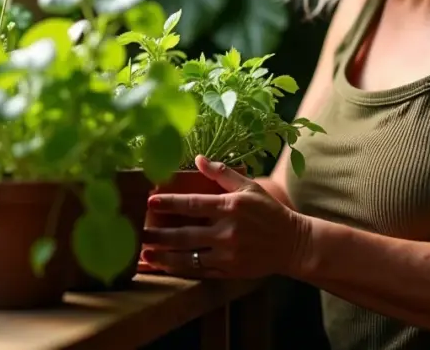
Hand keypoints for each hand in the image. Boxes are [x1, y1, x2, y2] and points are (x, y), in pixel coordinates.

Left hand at [140, 155, 311, 278]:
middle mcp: (227, 231)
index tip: (149, 202)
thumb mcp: (250, 187)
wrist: (292, 243)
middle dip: (158, 234)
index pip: (192, 204)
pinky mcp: (229, 270)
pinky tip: (165, 267)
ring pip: (188, 256)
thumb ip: (223, 173)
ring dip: (163, 256)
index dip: (169, 203)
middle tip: (137, 232)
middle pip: (184, 234)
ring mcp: (227, 253)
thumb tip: (198, 159)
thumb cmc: (269, 211)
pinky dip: (180, 270)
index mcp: (230, 206)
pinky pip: (199, 271)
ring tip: (144, 254)